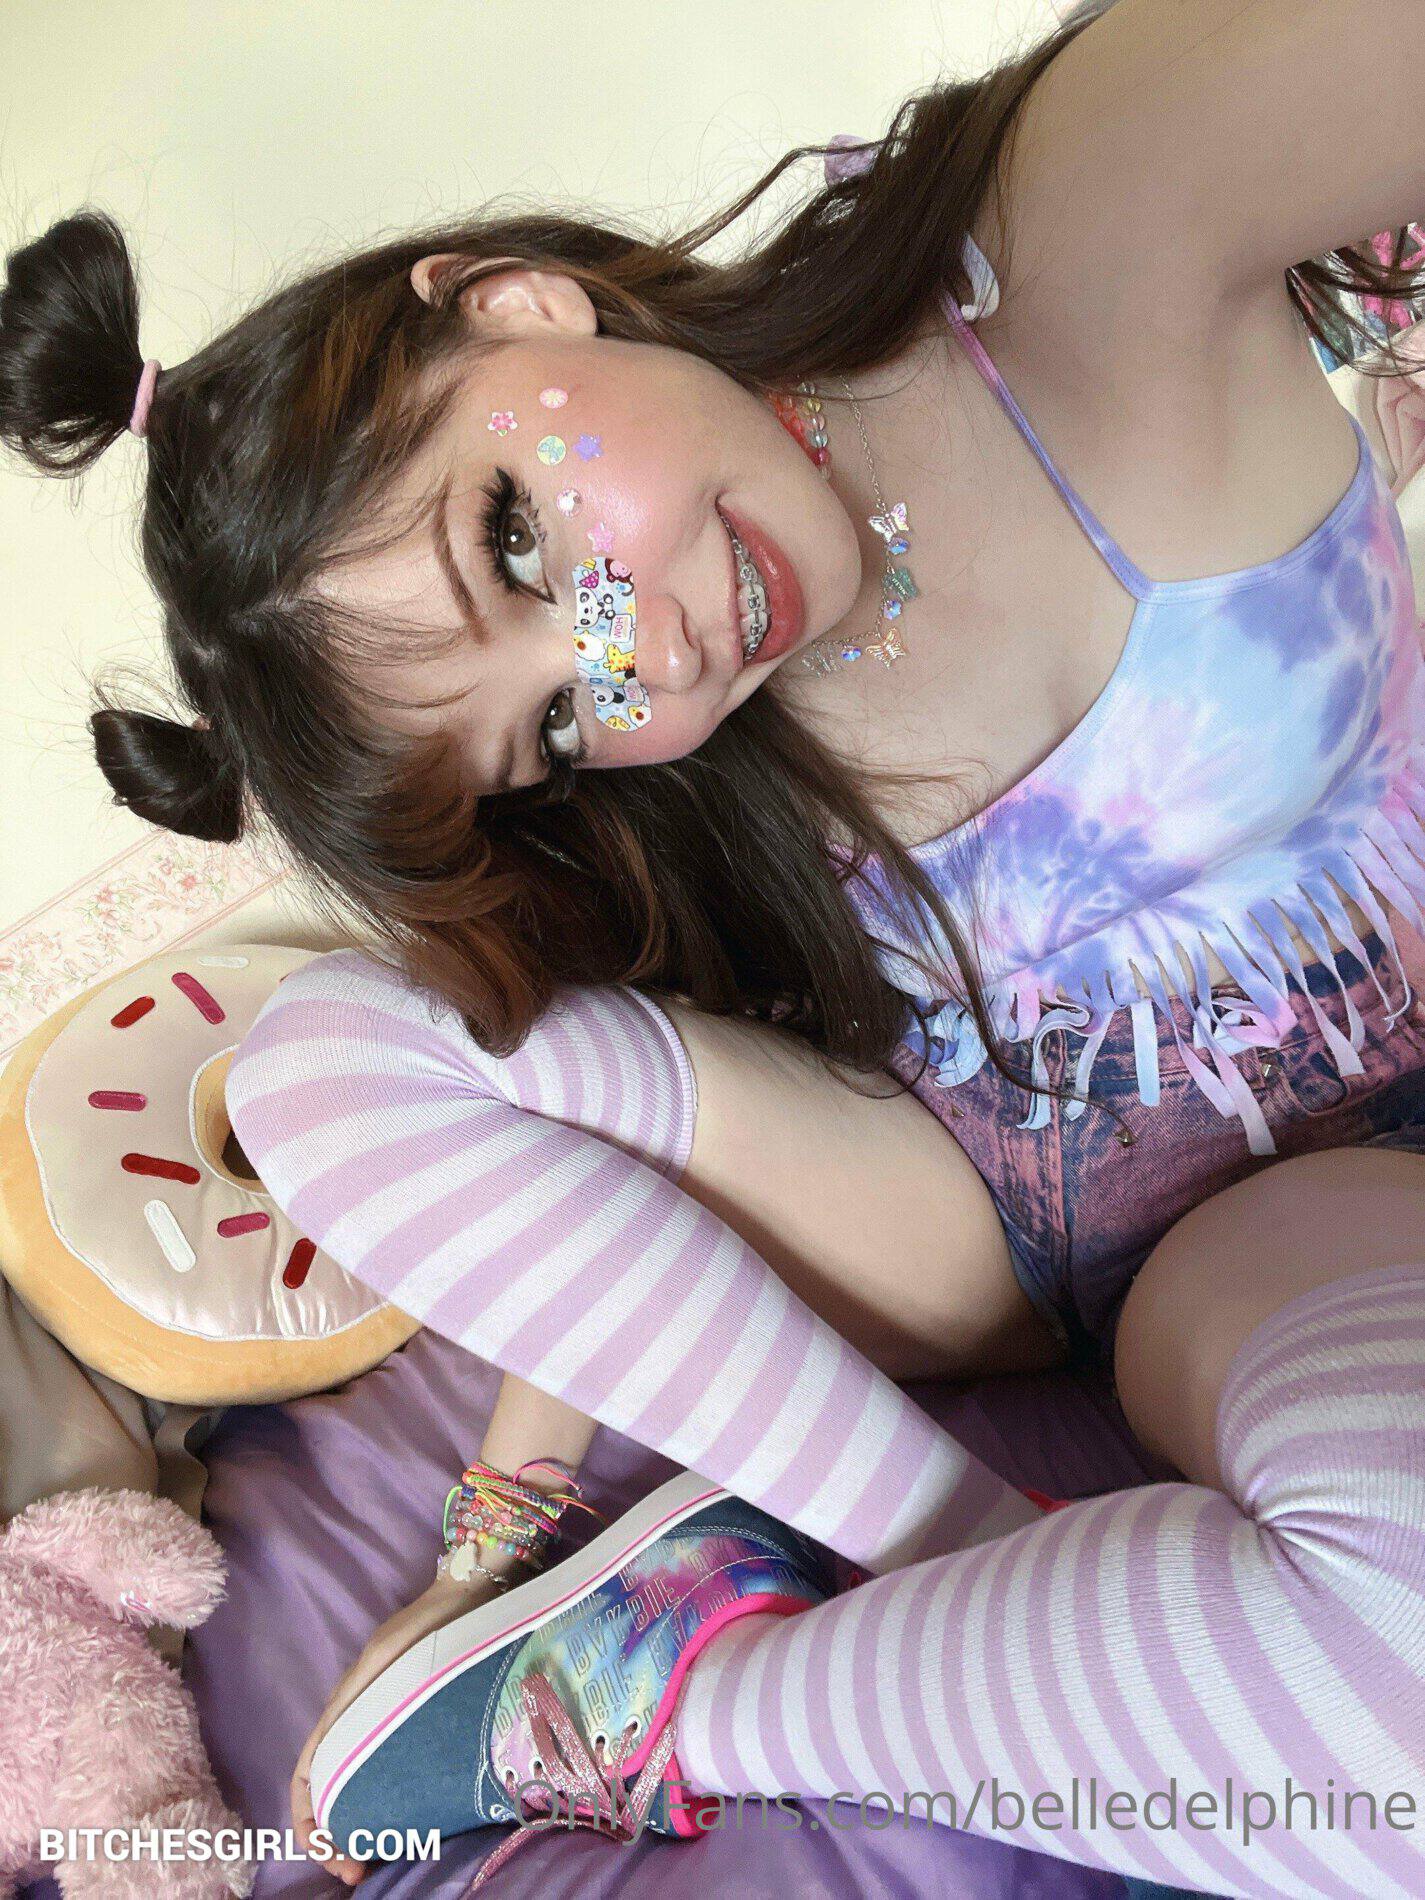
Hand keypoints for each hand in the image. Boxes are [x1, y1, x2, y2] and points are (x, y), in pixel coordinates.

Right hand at [292, 1569, 506, 1885]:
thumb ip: (366, 1692)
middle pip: (328, 1787)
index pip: (307, 1771)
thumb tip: (334, 1747)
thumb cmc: (437, 1615)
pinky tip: (404, 1822)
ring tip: (376, 1858)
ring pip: (356, 1783)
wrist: (474, 1585)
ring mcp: (387, 1715)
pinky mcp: (414, 1716)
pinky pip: (385, 1768)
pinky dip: (383, 1801)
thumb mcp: (394, 1652)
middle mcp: (360, 1714)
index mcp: (348, 1703)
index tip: (332, 1854)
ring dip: (359, 1824)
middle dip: (333, 1835)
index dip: (308, 1817)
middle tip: (357, 1871)